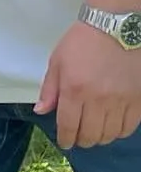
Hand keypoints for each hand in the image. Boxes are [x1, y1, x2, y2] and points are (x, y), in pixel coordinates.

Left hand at [36, 21, 140, 148]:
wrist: (114, 28)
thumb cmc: (81, 42)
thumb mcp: (57, 61)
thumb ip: (49, 88)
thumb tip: (41, 110)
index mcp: (74, 90)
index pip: (68, 125)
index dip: (65, 139)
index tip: (64, 142)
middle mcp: (98, 100)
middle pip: (90, 135)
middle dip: (82, 140)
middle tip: (78, 136)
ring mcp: (120, 103)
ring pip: (109, 135)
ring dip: (99, 138)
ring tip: (94, 131)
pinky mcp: (137, 102)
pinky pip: (128, 128)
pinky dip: (118, 132)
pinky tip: (111, 126)